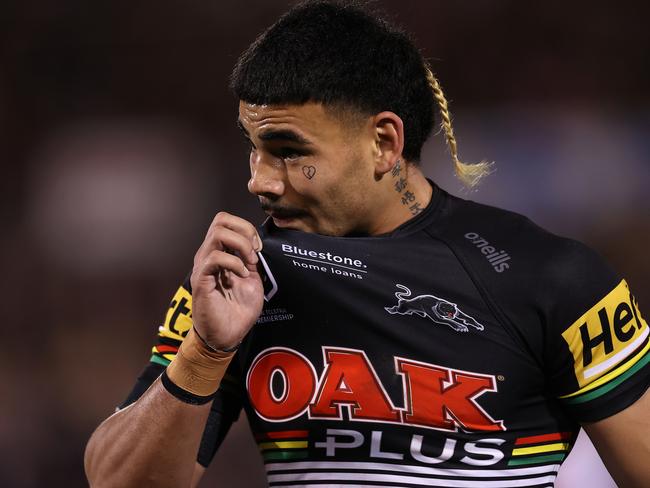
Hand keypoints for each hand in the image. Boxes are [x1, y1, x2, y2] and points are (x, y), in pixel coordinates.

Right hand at [190, 212, 263, 349]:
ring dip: (241, 245)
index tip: (258, 248)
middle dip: (244, 231)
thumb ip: (252, 261)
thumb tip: (256, 245)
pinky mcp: (201, 280)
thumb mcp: (252, 280)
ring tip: (249, 265)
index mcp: (220, 253)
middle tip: (254, 253)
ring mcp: (203, 266)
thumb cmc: (237, 311)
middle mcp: (208, 255)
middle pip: (220, 220)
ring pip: (218, 233)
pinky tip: (242, 276)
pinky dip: (234, 263)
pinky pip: (214, 258)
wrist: (227, 336)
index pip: (226, 221)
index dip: (246, 228)